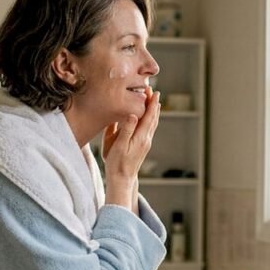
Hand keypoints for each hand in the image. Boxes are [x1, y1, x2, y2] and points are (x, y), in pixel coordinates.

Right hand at [103, 87, 159, 210]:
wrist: (122, 178)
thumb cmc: (116, 162)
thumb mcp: (117, 145)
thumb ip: (125, 129)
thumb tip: (132, 115)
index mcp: (140, 137)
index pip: (148, 116)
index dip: (151, 103)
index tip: (152, 91)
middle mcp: (146, 139)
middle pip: (153, 118)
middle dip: (153, 104)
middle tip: (152, 91)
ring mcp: (145, 143)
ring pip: (153, 123)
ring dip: (154, 111)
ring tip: (153, 100)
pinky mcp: (143, 146)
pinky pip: (150, 128)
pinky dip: (151, 119)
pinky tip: (148, 117)